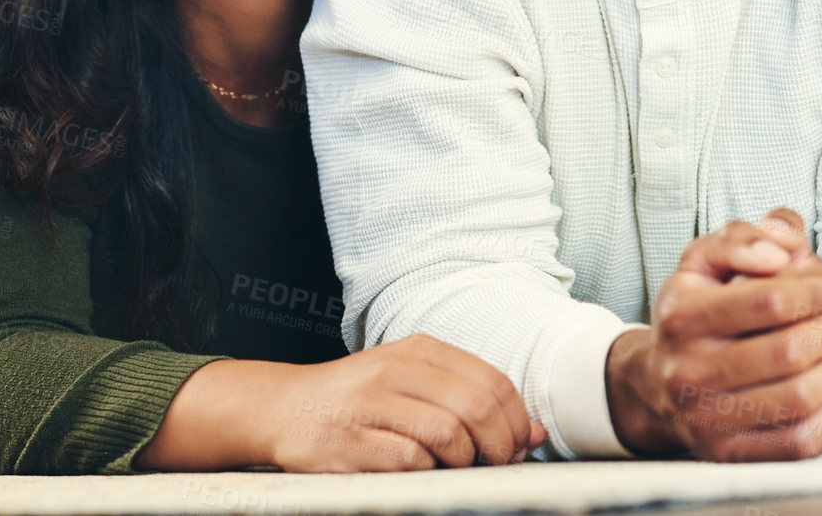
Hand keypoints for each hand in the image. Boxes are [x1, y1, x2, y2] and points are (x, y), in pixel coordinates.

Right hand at [266, 334, 545, 471]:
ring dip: (464, 460)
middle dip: (499, 444)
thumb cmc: (361, 398)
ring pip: (447, 433)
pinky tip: (419, 469)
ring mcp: (369, 404)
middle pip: (475, 406)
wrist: (285, 407)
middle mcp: (393, 369)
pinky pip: (409, 460)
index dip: (516, 419)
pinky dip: (425, 471)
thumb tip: (536, 430)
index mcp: (417, 349)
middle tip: (497, 462)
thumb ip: (472, 398)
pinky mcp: (349, 442)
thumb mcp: (415, 381)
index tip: (519, 444)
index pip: (490, 380)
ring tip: (458, 466)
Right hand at [607, 211, 821, 461]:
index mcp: (679, 316)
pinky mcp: (729, 453)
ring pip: (800, 397)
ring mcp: (706, 418)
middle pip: (790, 351)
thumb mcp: (704, 261)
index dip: (815, 291)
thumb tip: (782, 248)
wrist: (659, 385)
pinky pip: (800, 440)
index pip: (769, 300)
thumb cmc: (695, 314)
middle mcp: (686, 370)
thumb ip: (743, 237)